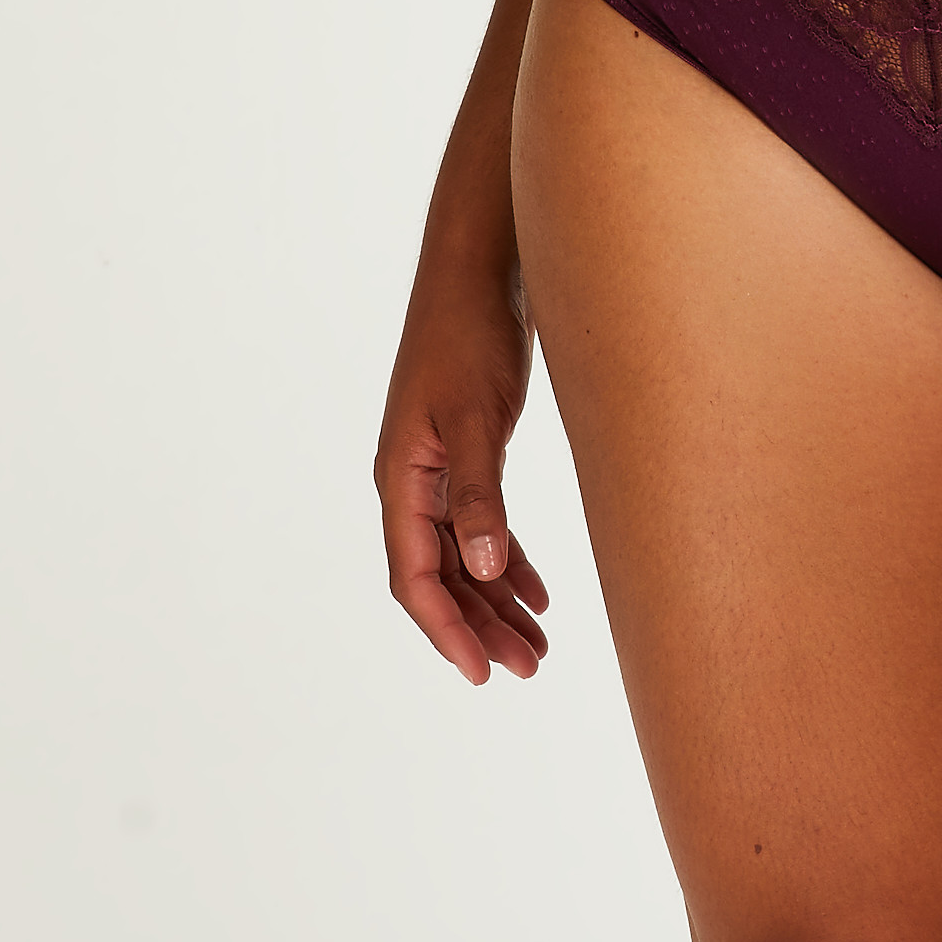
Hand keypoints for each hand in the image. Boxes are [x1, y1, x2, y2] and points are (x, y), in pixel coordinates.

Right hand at [375, 255, 550, 684]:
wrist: (480, 268)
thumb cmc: (471, 333)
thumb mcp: (478, 415)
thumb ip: (481, 493)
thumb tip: (487, 571)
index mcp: (401, 478)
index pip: (416, 577)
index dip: (448, 629)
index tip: (484, 673)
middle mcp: (412, 482)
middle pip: (442, 576)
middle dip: (481, 626)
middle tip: (528, 667)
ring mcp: (439, 467)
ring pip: (465, 555)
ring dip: (497, 600)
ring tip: (540, 645)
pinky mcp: (469, 451)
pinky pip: (482, 525)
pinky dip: (508, 559)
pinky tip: (538, 589)